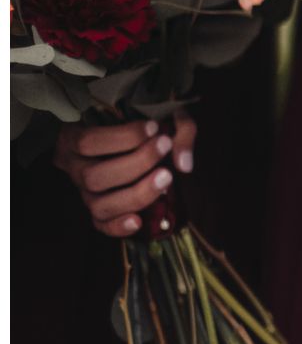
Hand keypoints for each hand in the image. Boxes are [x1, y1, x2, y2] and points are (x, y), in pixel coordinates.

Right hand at [52, 115, 195, 237]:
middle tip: (165, 146)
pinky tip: (139, 220)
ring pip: (99, 205)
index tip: (155, 127)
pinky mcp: (99, 211)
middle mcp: (76, 170)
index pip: (88, 142)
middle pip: (95, 177)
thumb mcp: (159, 117)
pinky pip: (101, 225)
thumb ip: (179, 130)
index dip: (122, 137)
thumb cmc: (140, 128)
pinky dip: (118, 227)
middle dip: (136, 162)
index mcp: (74, 141)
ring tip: (166, 177)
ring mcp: (86, 194)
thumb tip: (184, 165)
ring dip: (136, 193)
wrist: (128, 144)